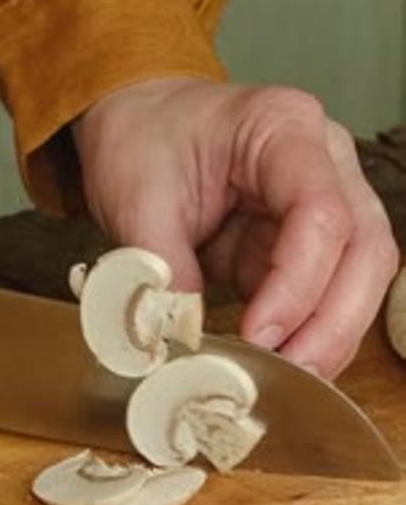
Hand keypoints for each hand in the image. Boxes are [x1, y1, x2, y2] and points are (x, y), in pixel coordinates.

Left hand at [72, 77, 398, 377]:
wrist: (140, 126)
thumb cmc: (144, 140)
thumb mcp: (137, 200)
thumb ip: (162, 270)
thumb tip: (182, 340)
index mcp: (284, 128)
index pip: (322, 216)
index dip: (297, 287)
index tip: (258, 336)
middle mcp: (324, 163)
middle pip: (366, 251)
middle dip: (332, 324)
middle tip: (290, 374)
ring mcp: (324, 204)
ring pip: (360, 279)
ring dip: (329, 336)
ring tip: (286, 379)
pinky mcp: (306, 245)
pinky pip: (327, 296)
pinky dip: (309, 335)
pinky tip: (281, 364)